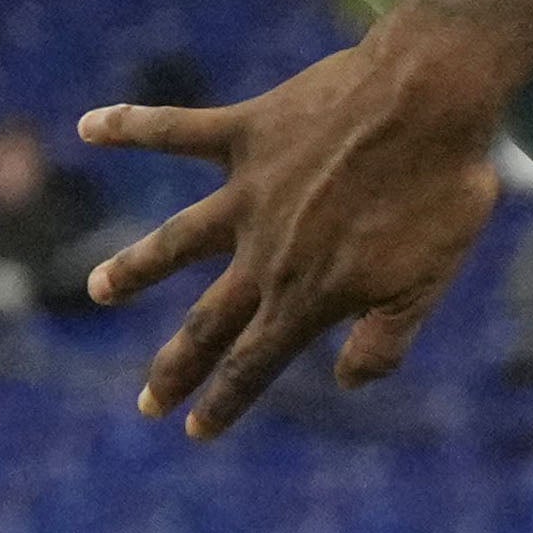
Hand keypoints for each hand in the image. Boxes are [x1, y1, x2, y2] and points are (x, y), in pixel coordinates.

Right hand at [79, 28, 510, 437]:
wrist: (432, 102)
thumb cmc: (443, 192)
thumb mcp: (429, 282)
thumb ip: (385, 340)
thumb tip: (348, 382)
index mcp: (308, 293)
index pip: (254, 363)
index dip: (224, 402)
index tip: (194, 431)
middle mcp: (264, 252)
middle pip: (208, 322)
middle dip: (176, 366)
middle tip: (146, 402)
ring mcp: (249, 192)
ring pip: (175, 239)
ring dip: (135, 266)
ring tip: (98, 289)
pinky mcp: (246, 133)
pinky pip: (175, 130)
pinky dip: (129, 128)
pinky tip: (88, 125)